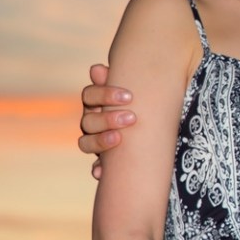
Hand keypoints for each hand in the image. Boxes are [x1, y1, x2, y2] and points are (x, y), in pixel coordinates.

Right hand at [78, 62, 136, 177]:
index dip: (105, 94)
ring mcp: (95, 141)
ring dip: (100, 141)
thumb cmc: (145, 102)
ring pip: (85, 142)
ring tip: (118, 139)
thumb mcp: (138, 90)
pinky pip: (95, 167)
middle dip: (108, 118)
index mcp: (97, 102)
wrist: (154, 126)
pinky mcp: (103, 161)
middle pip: (88, 120)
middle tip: (131, 117)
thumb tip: (96, 68)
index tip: (129, 96)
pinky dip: (97, 169)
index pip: (89, 95)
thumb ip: (124, 78)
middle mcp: (92, 121)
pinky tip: (100, 171)